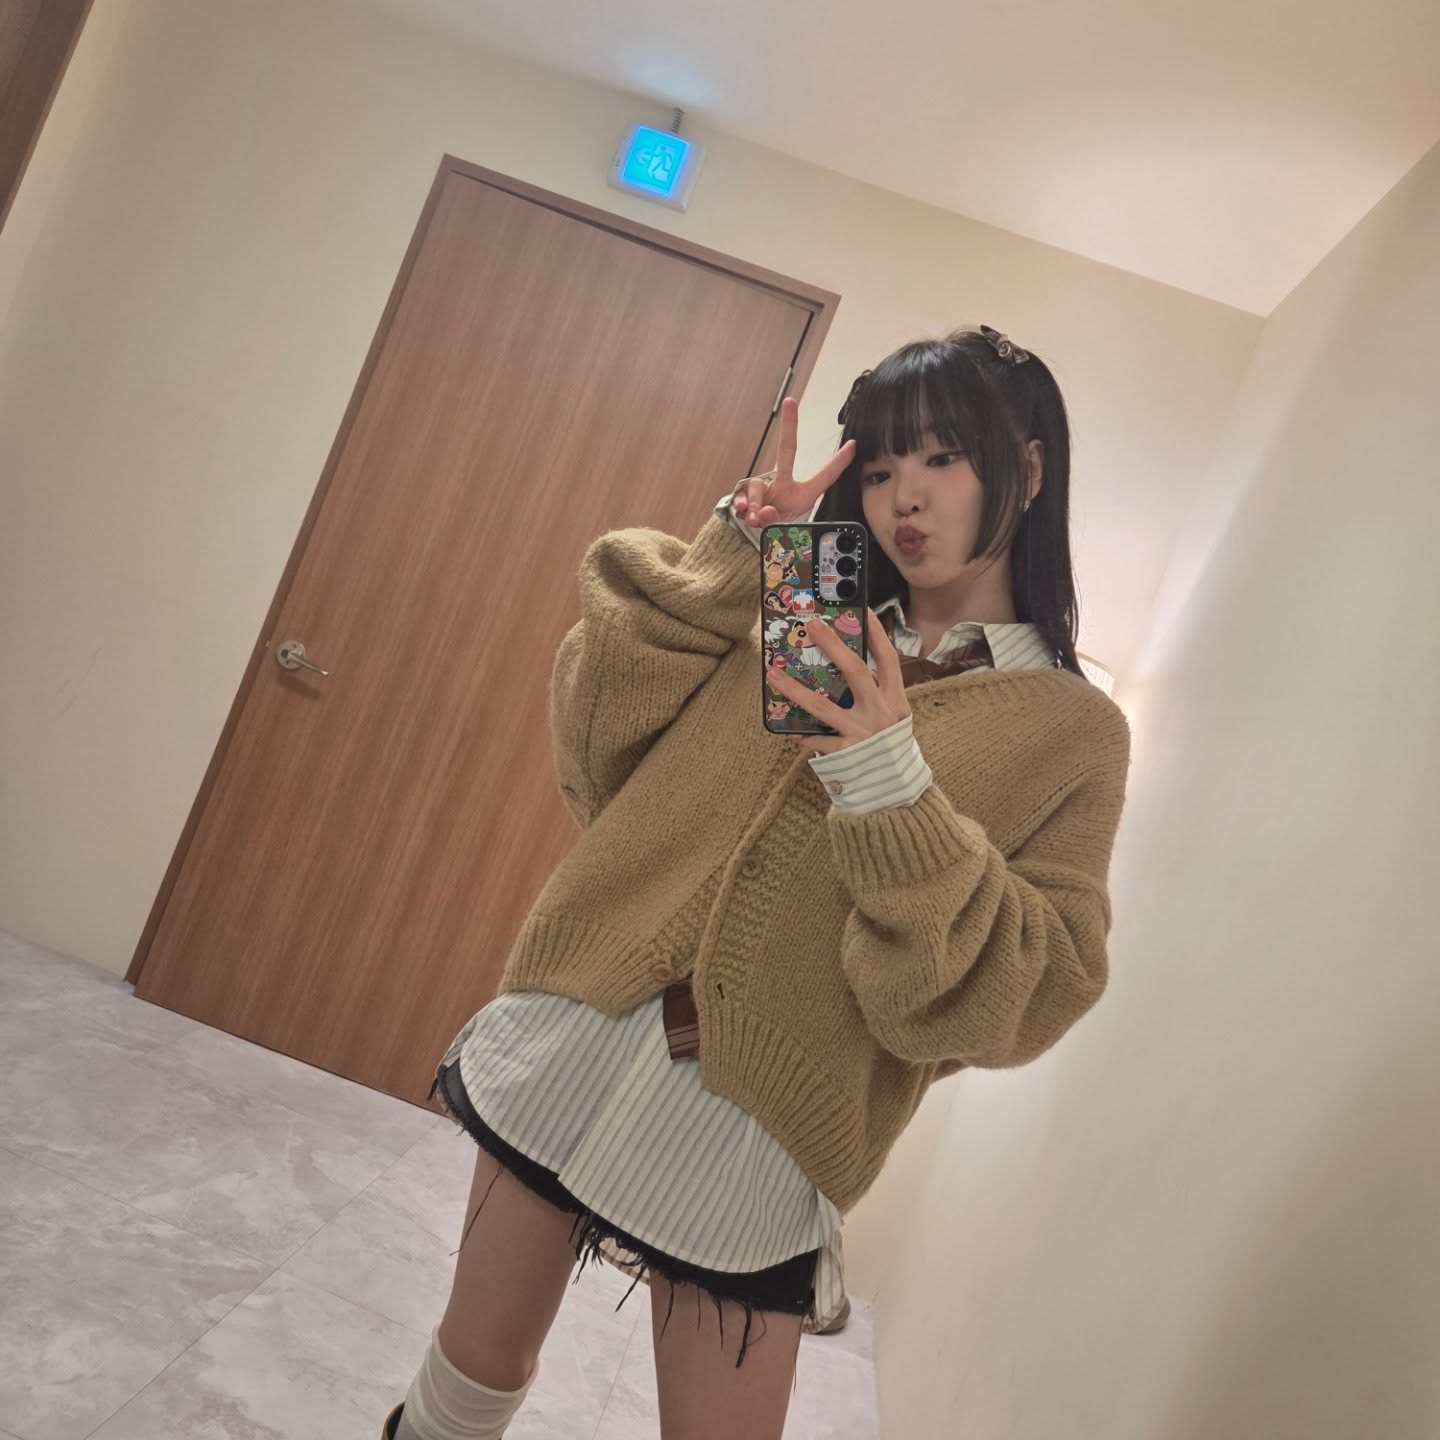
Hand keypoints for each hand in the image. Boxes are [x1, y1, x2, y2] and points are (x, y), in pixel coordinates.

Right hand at [733, 397, 856, 528]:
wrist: (755, 538)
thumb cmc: (777, 531)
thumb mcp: (782, 531)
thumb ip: (774, 521)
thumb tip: (761, 512)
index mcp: (803, 494)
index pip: (824, 476)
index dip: (838, 462)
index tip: (853, 445)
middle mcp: (784, 484)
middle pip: (786, 450)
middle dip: (789, 425)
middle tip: (790, 402)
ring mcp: (765, 487)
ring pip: (758, 486)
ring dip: (755, 504)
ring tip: (756, 520)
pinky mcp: (747, 492)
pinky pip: (743, 494)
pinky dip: (744, 505)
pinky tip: (745, 513)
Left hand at [766, 611, 909, 753]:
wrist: (898, 786)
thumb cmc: (891, 744)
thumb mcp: (895, 716)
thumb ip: (878, 693)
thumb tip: (848, 665)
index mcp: (895, 699)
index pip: (888, 659)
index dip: (878, 634)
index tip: (865, 610)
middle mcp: (880, 712)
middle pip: (855, 671)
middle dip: (833, 645)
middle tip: (812, 625)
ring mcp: (862, 732)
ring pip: (822, 706)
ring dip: (794, 688)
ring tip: (773, 673)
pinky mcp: (846, 753)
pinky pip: (818, 740)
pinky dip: (802, 735)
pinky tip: (787, 729)